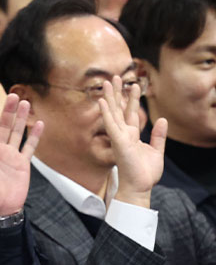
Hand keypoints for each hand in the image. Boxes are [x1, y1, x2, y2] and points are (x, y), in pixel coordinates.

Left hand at [0, 93, 43, 217]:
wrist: (0, 210)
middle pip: (3, 126)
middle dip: (7, 111)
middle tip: (13, 94)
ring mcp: (10, 156)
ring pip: (17, 132)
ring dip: (21, 118)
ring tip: (25, 102)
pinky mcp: (23, 163)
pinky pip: (30, 147)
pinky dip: (35, 135)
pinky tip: (40, 123)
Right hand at [100, 76, 164, 206]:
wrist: (140, 187)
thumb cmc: (145, 173)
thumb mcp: (157, 151)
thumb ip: (158, 135)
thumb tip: (161, 119)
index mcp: (132, 135)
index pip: (130, 113)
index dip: (131, 99)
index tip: (133, 85)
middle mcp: (123, 134)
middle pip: (118, 109)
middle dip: (117, 93)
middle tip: (114, 77)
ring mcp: (119, 137)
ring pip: (113, 113)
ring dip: (110, 97)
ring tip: (108, 82)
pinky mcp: (118, 142)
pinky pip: (111, 124)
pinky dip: (106, 113)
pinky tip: (103, 101)